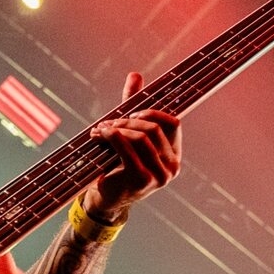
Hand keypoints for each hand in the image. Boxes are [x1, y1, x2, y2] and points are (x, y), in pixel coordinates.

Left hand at [85, 71, 181, 219]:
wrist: (105, 199)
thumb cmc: (116, 164)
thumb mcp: (126, 132)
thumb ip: (133, 105)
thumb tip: (135, 74)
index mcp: (173, 155)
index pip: (172, 123)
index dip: (152, 112)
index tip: (131, 112)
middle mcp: (172, 166)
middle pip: (154, 128)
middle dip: (128, 119)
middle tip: (108, 121)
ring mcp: (160, 176)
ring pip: (142, 136)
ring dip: (118, 128)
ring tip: (100, 130)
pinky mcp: (143, 180)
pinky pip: (129, 148)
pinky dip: (113, 137)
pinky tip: (100, 135)